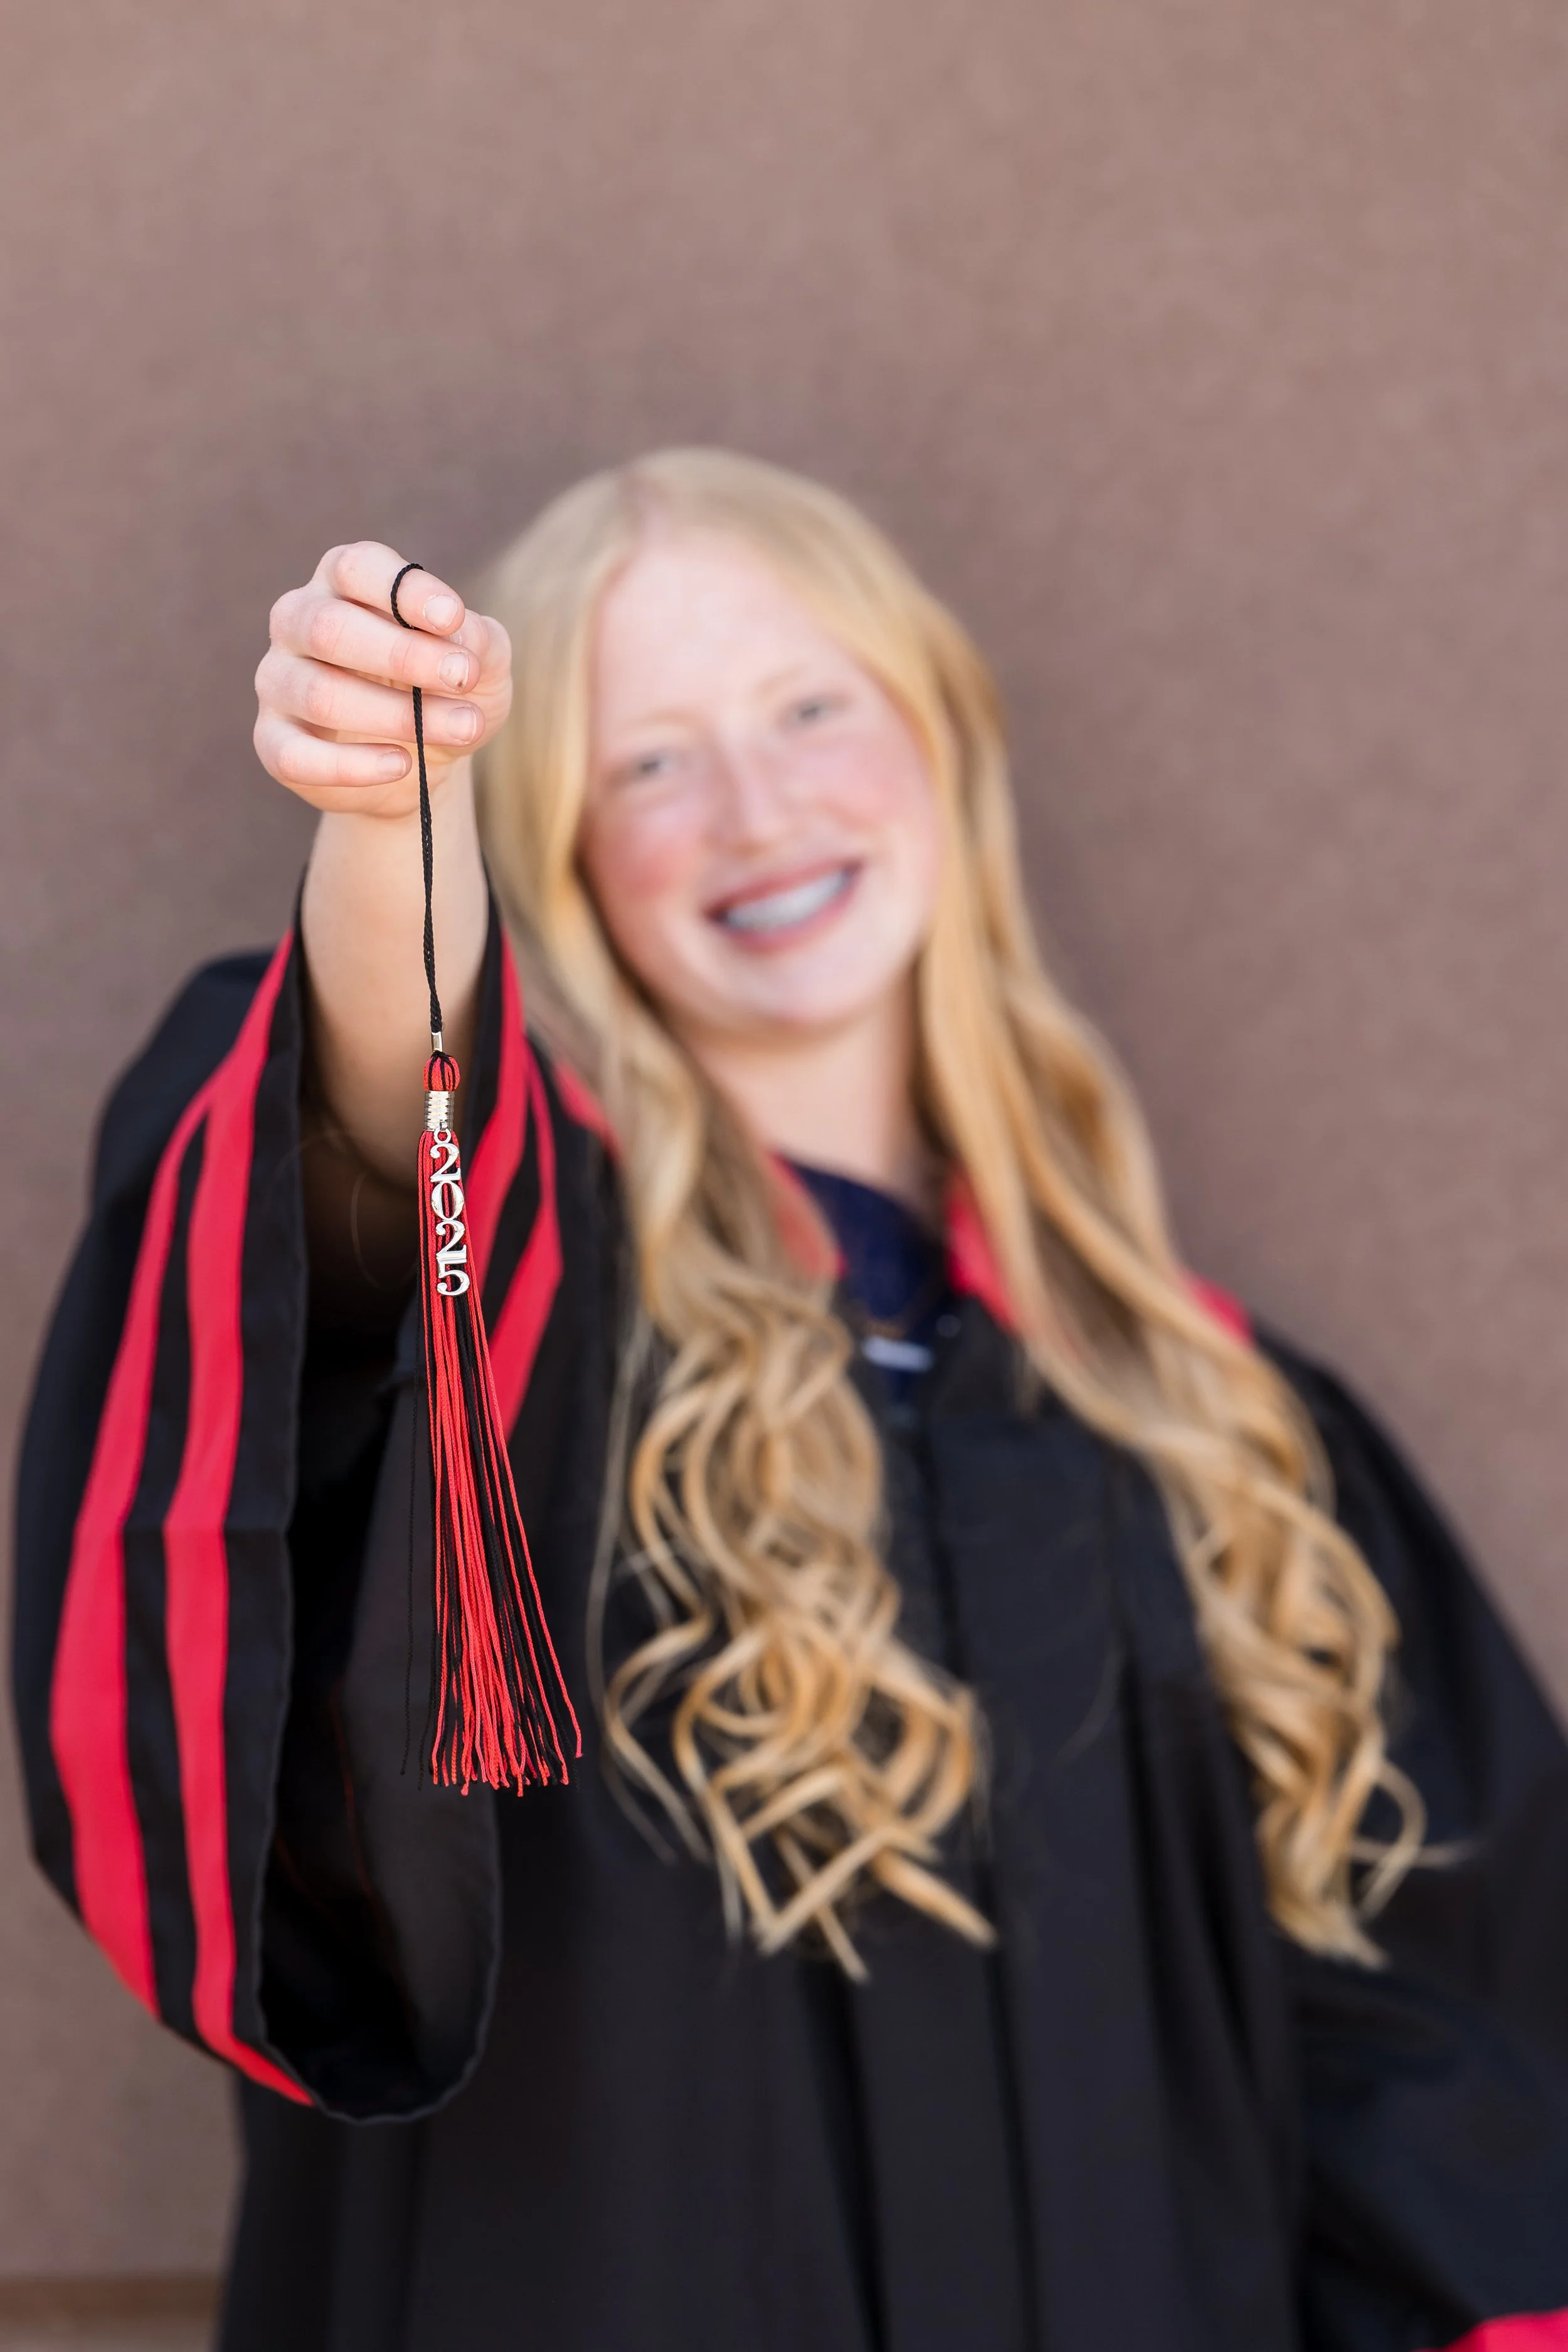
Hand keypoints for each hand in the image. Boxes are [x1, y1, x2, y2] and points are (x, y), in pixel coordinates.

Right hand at [254, 540, 512, 818]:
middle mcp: (297, 621)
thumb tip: (457, 635)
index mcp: (342, 582)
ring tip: (460, 728)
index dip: (404, 591)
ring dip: (397, 714)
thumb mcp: (481, 662)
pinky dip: (353, 765)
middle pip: (329, 627)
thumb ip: (477, 640)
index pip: (357, 568)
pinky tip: (401, 764)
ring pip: (319, 694)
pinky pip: (296, 755)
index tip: (452, 618)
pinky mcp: (274, 740)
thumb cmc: (445, 692)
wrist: (421, 767)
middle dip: (403, 655)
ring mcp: (278, 680)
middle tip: (462, 678)